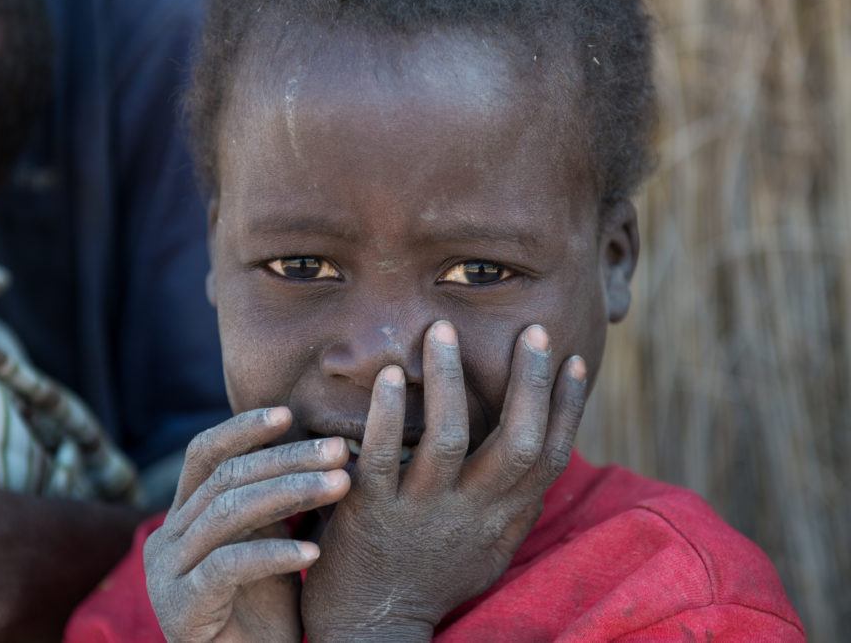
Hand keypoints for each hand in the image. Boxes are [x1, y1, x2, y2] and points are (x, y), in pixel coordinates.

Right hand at [144, 407, 350, 641]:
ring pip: (228, 512)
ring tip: (340, 486)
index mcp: (182, 517)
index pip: (205, 455)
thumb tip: (323, 446)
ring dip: (290, 493)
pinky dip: (274, 554)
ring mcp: (167, 574)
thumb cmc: (267, 612)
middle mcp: (166, 539)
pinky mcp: (181, 607)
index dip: (243, 428)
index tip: (289, 412)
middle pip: (224, 477)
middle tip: (339, 449)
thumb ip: (278, 502)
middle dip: (286, 458)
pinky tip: (313, 551)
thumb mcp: (271, 543)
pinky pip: (228, 566)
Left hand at [302, 321, 587, 640]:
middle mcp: (471, 514)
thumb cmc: (432, 579)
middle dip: (528, 383)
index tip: (571, 361)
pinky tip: (391, 376)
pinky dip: (388, 414)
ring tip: (442, 330)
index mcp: (502, 520)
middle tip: (532, 331)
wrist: (374, 629)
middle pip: (514, 442)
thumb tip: (543, 454)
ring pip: (449, 438)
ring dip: (450, 380)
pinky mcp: (372, 512)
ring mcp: (422, 512)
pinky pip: (382, 456)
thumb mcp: (487, 548)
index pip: (547, 457)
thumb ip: (512, 503)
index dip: (566, 408)